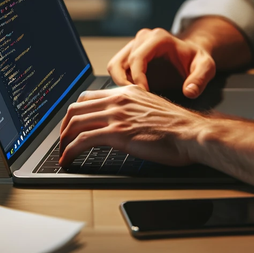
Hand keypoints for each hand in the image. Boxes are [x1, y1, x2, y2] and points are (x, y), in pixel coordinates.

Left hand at [58, 85, 206, 167]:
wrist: (191, 133)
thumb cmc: (179, 128)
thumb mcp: (153, 110)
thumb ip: (135, 111)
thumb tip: (125, 124)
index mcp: (128, 92)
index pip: (90, 96)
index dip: (76, 111)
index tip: (72, 124)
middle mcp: (119, 99)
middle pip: (77, 107)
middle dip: (64, 125)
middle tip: (63, 139)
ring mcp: (117, 115)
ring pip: (75, 122)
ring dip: (64, 139)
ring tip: (62, 152)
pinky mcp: (117, 133)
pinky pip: (82, 140)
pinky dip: (70, 151)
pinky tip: (68, 160)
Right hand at [106, 27, 215, 98]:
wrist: (191, 54)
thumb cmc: (197, 60)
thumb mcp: (206, 68)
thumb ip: (200, 79)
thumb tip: (189, 92)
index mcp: (158, 38)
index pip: (137, 58)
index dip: (138, 79)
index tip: (145, 96)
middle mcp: (142, 38)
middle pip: (120, 63)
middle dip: (126, 85)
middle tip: (136, 102)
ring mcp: (134, 45)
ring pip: (114, 66)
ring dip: (119, 84)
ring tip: (133, 100)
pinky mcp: (129, 55)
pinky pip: (116, 69)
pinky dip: (120, 84)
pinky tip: (133, 96)